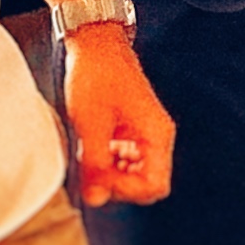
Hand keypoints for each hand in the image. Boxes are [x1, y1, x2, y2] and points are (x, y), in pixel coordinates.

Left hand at [61, 24, 173, 206]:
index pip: (154, 185)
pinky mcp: (130, 130)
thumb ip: (96, 165)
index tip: (99, 181)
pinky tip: (90, 151)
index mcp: (157, 135)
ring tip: (88, 159)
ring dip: (111, 174)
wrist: (94, 43)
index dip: (126, 191)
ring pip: (133, 173)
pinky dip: (107, 162)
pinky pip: (124, 159)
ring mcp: (143, 133)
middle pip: (145, 182)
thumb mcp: (92, 125)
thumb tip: (95, 200)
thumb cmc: (97, 76)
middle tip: (90, 172)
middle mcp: (155, 137)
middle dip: (117, 184)